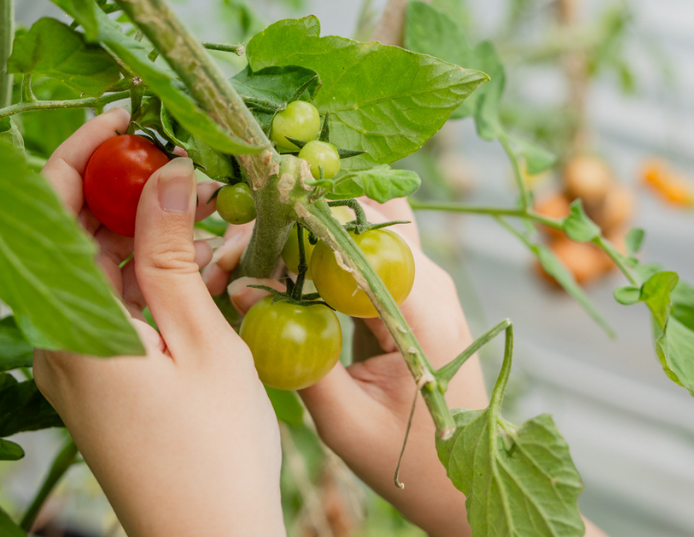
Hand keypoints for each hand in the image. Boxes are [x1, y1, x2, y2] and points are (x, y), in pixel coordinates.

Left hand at [34, 109, 285, 536]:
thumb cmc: (210, 454)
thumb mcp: (199, 339)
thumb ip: (170, 251)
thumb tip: (162, 169)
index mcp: (66, 322)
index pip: (50, 206)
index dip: (83, 150)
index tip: (129, 116)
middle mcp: (53, 335)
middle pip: (74, 232)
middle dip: (128, 186)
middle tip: (192, 162)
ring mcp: (71, 358)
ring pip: (97, 266)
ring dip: (147, 229)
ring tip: (211, 207)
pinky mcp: (94, 375)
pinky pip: (112, 304)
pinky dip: (150, 275)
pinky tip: (202, 260)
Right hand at [206, 198, 485, 535]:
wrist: (456, 479)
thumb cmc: (405, 458)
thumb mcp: (344, 420)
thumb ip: (297, 359)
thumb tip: (243, 293)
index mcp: (424, 311)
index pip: (361, 231)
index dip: (299, 225)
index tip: (245, 247)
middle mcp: (431, 281)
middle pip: (360, 214)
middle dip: (294, 220)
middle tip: (236, 253)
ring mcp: (425, 280)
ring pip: (360, 223)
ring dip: (304, 231)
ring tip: (249, 261)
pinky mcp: (410, 288)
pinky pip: (362, 248)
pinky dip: (317, 251)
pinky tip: (276, 272)